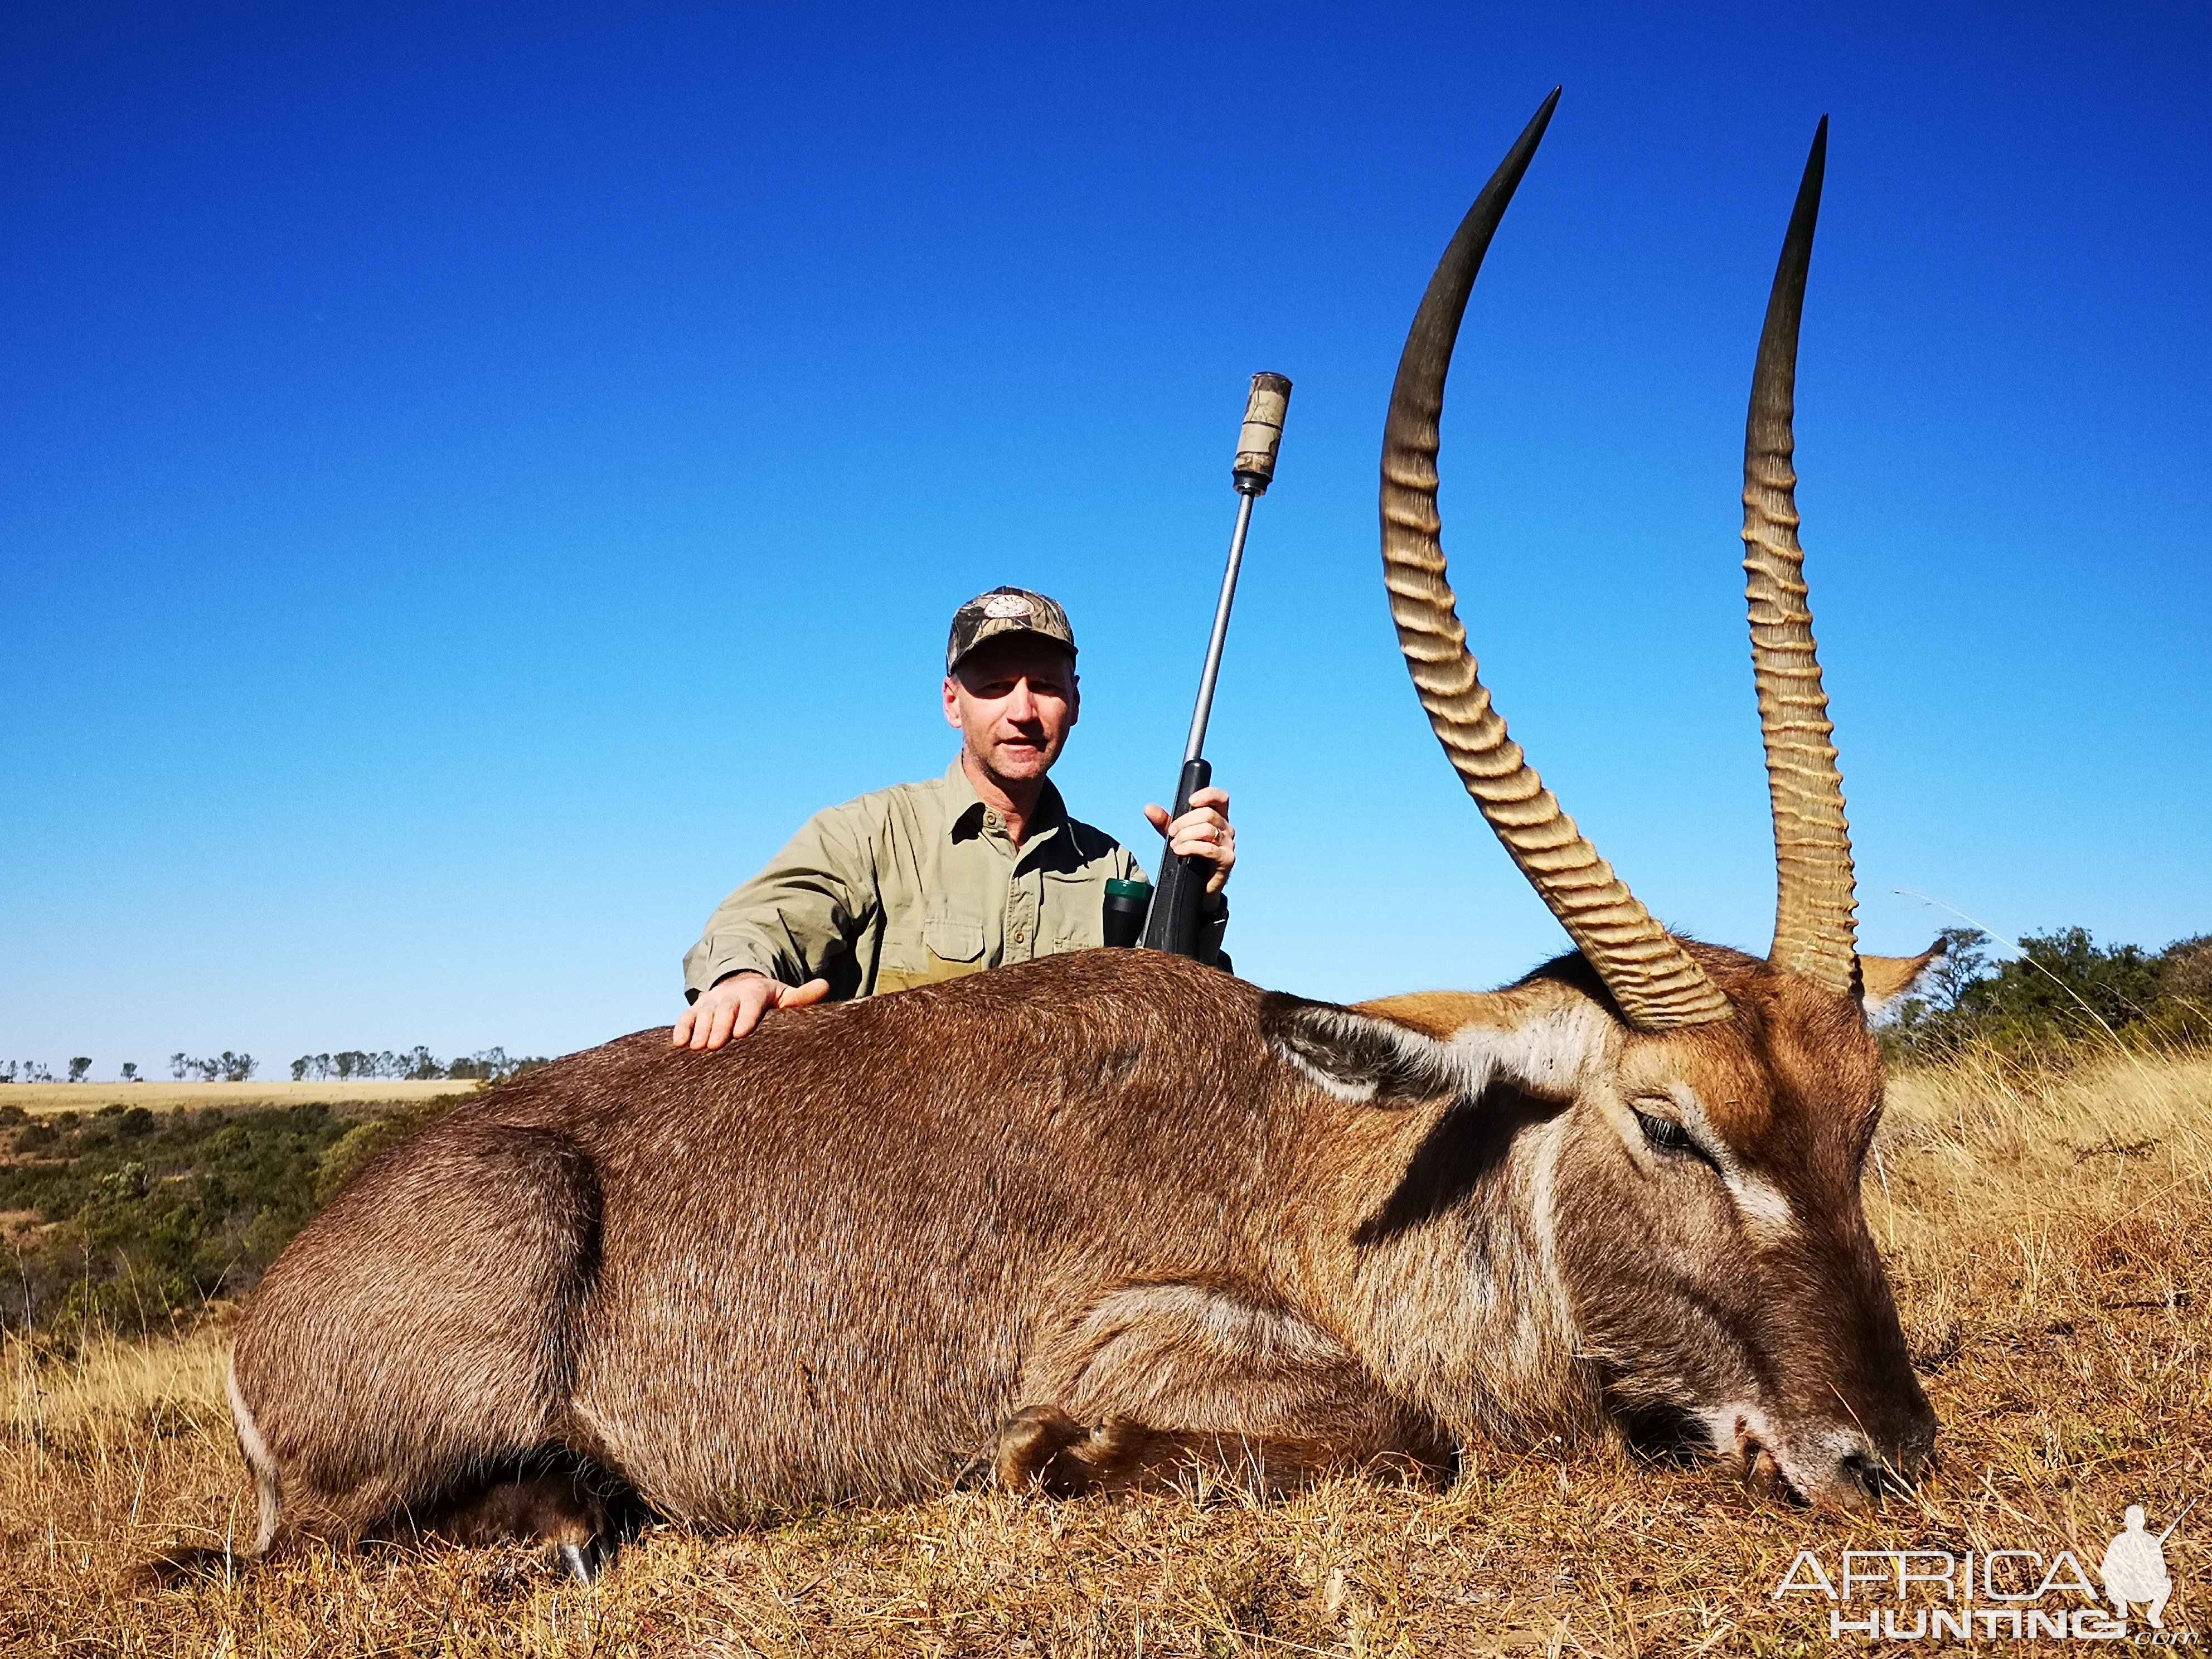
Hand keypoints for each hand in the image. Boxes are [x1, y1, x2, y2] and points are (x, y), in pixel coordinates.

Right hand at [672, 972, 830, 1049]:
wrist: (740, 986)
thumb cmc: (767, 1000)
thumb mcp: (785, 996)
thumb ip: (802, 996)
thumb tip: (824, 985)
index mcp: (755, 992)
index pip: (751, 1003)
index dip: (746, 1017)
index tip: (742, 1033)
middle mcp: (730, 995)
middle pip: (724, 1009)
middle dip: (719, 1026)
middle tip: (716, 1045)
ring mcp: (711, 1001)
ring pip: (703, 1013)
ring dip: (699, 1030)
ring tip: (698, 1048)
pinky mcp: (696, 1009)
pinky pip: (686, 1017)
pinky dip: (681, 1028)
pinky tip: (679, 1044)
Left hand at [1144, 785, 1234, 895]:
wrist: (1197, 887)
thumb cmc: (1191, 857)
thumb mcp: (1176, 836)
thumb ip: (1164, 822)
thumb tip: (1149, 808)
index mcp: (1218, 818)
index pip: (1220, 798)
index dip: (1207, 795)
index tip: (1190, 802)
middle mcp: (1226, 829)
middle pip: (1208, 814)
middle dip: (1185, 822)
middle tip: (1172, 832)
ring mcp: (1228, 844)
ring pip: (1207, 829)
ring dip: (1185, 835)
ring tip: (1174, 845)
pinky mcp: (1226, 859)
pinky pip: (1208, 848)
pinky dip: (1190, 847)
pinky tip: (1179, 851)